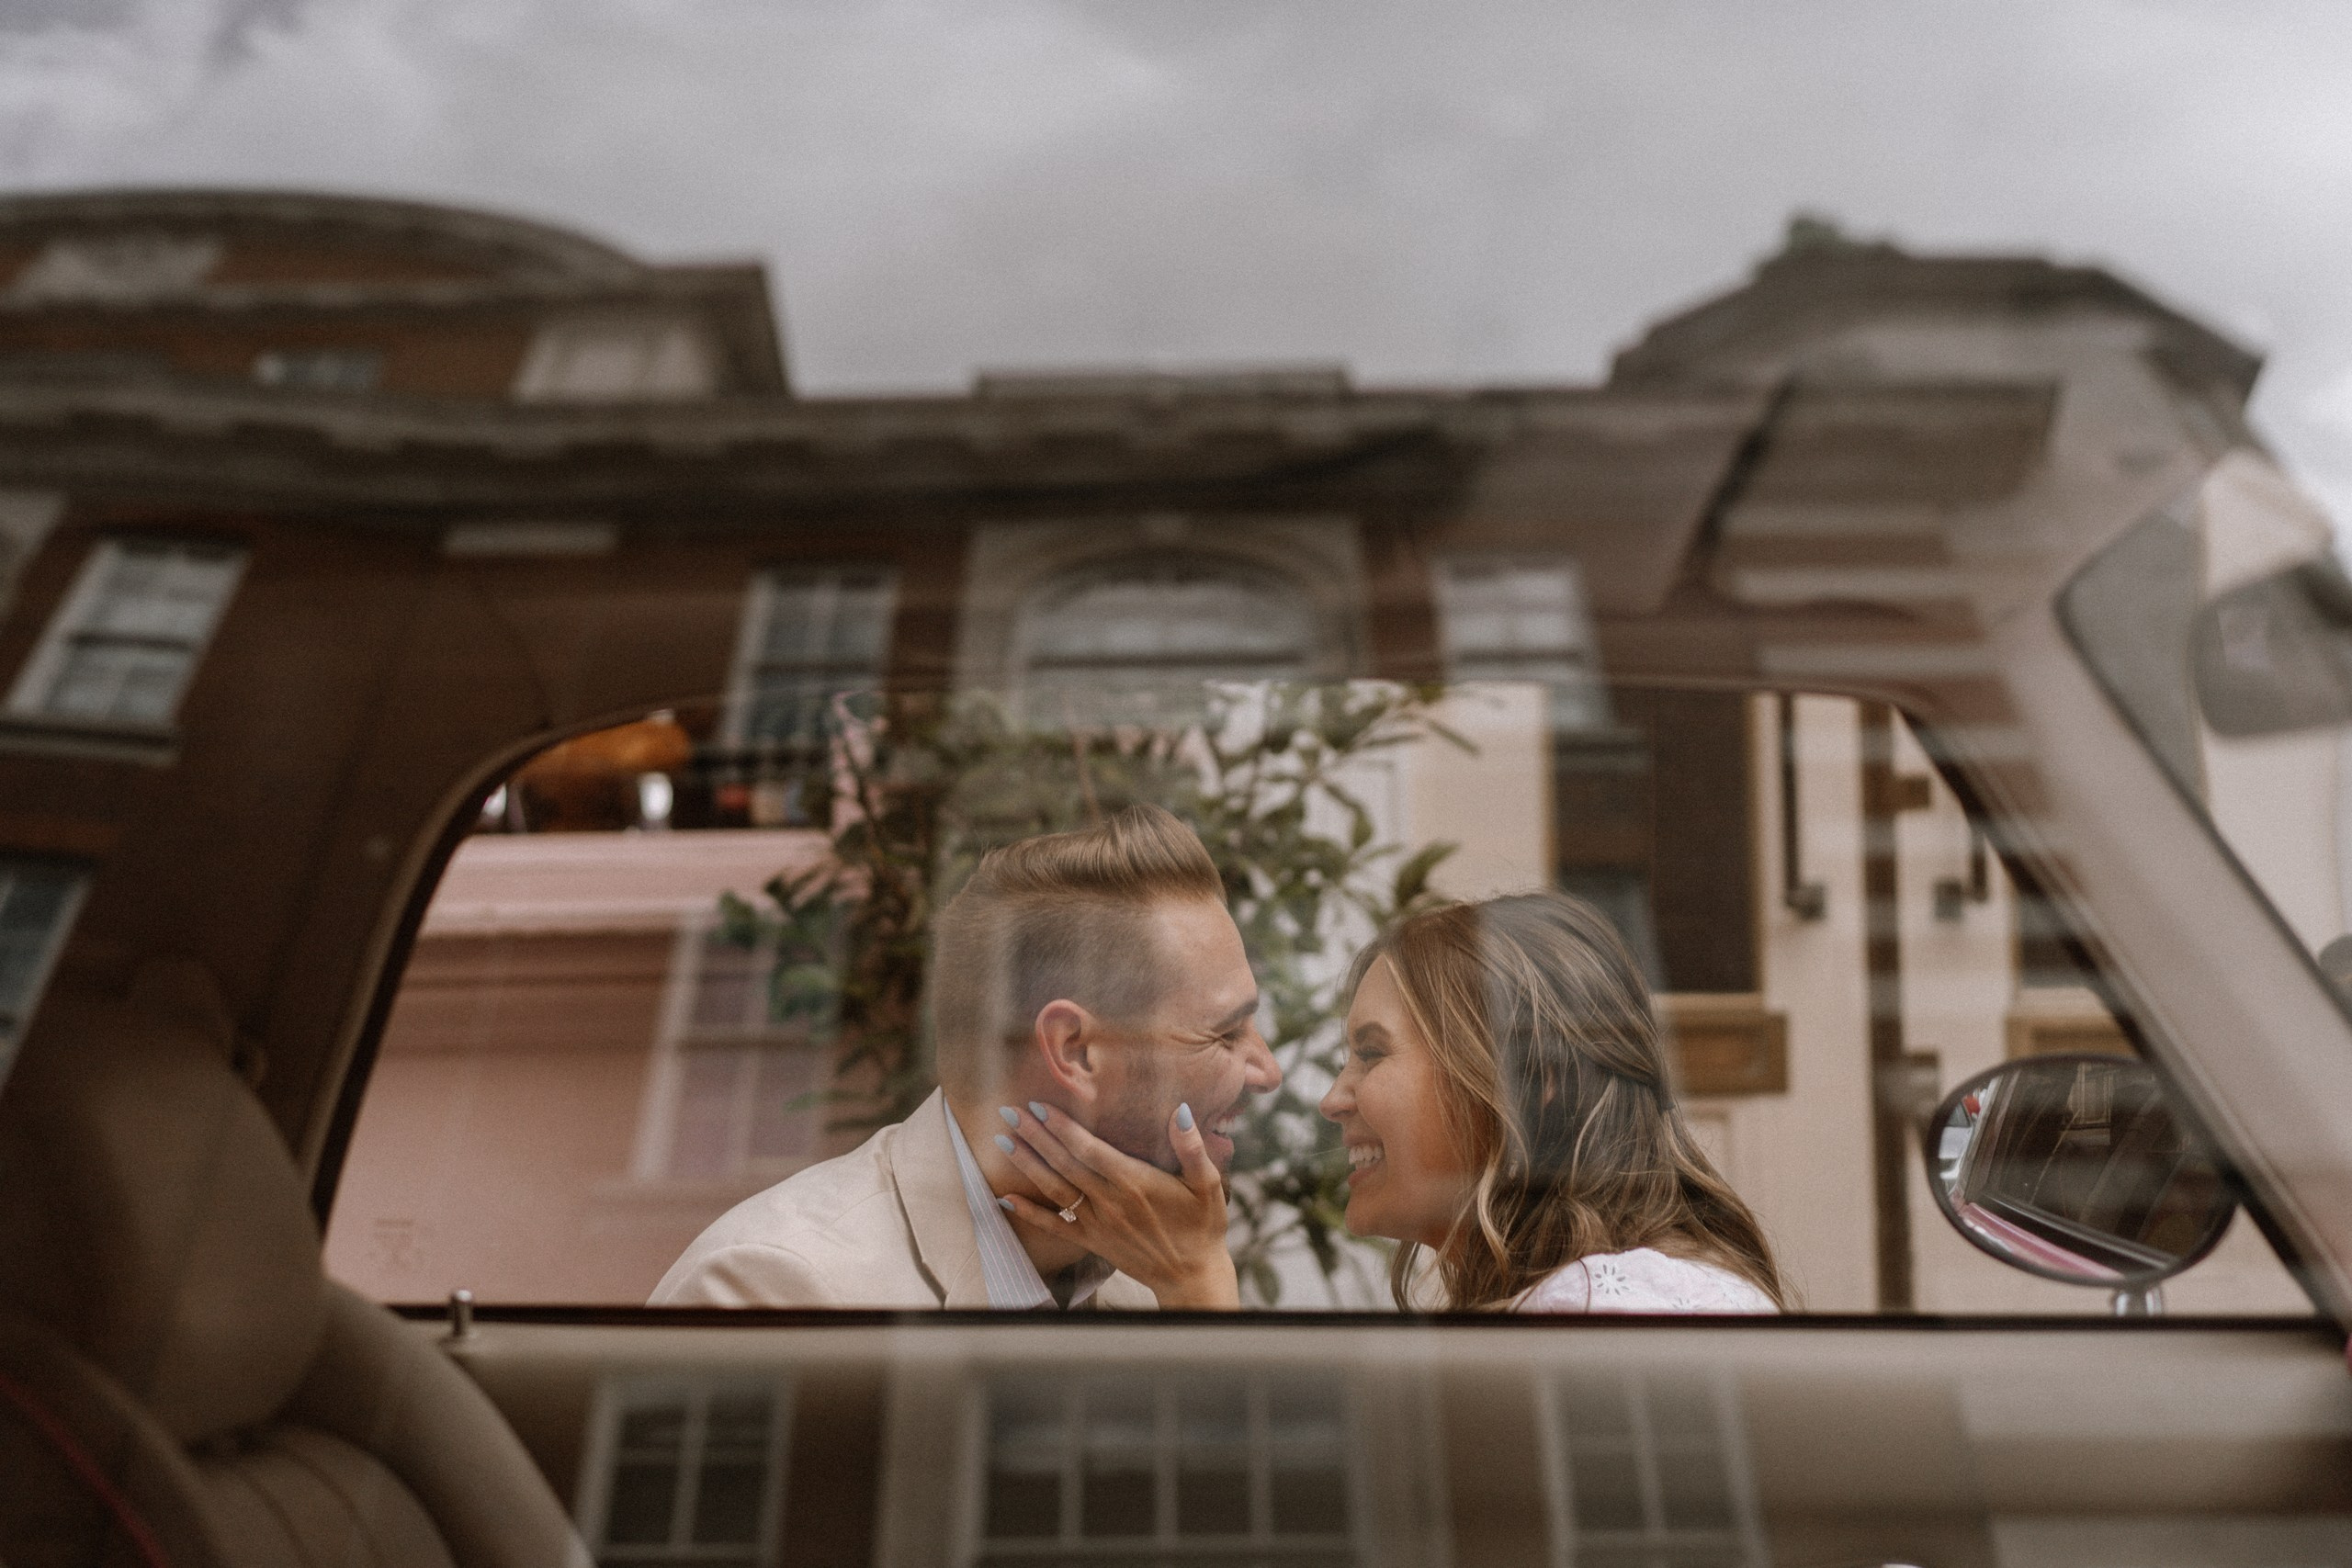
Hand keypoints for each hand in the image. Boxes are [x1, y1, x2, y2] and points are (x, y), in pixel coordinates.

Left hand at [993, 1101, 1239, 1309]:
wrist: (1191, 1276)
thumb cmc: (1202, 1225)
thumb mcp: (1207, 1183)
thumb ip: (1192, 1148)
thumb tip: (1181, 1111)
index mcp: (1134, 1182)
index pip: (1089, 1149)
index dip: (1062, 1126)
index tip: (1038, 1105)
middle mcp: (1110, 1201)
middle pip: (1064, 1164)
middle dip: (1035, 1136)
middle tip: (1009, 1112)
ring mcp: (1098, 1223)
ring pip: (1055, 1189)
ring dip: (1027, 1164)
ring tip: (1003, 1141)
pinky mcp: (1092, 1242)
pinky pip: (1056, 1227)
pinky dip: (1029, 1213)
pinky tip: (1006, 1199)